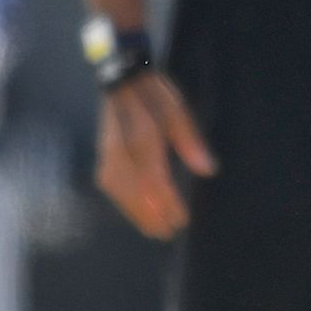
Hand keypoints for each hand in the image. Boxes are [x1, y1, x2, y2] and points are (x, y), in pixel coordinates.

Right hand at [95, 69, 215, 239]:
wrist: (122, 76)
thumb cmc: (155, 94)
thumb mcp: (179, 113)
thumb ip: (191, 144)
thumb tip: (208, 171)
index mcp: (145, 141)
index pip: (158, 183)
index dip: (169, 205)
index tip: (181, 221)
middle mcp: (123, 152)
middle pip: (136, 194)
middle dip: (151, 216)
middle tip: (166, 234)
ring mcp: (108, 154)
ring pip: (120, 192)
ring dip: (134, 213)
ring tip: (150, 228)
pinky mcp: (102, 153)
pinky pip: (110, 185)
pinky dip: (121, 201)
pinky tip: (131, 208)